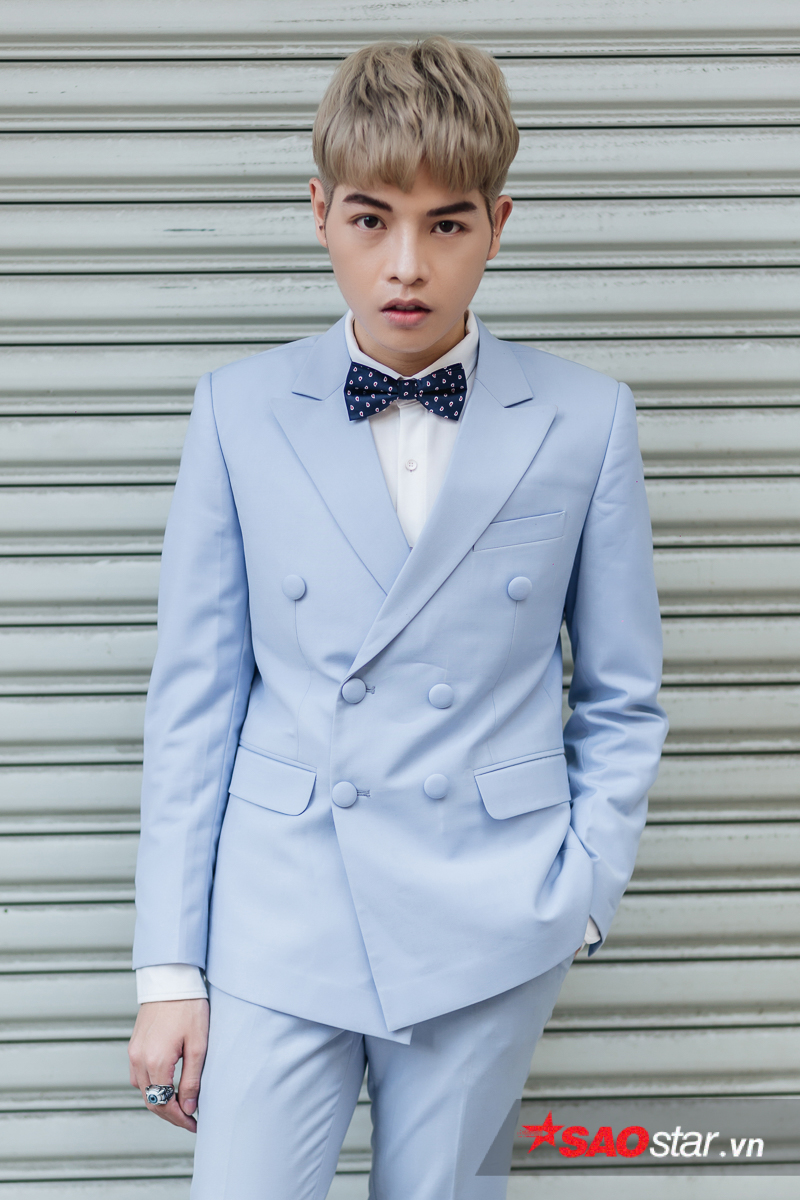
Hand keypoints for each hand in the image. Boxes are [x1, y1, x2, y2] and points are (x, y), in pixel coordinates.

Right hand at [128, 998, 208, 1131]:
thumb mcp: (198, 1044)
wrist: (172, 978)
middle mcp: (139, 1059)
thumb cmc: (189, 1007)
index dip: (179, 1118)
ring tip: (181, 1102)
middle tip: (190, 1118)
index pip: (164, 1103)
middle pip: (151, 1100)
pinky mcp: (134, 1044)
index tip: (194, 1123)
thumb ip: (192, 1079)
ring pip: (143, 1089)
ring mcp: (134, 1051)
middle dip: (170, 1113)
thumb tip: (188, 1108)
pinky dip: (152, 1085)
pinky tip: (167, 1083)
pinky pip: (139, 1074)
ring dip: (160, 1100)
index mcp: (156, 1061)